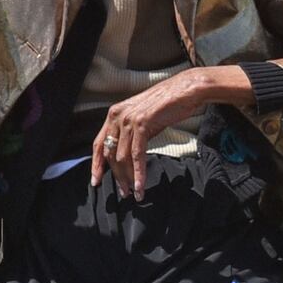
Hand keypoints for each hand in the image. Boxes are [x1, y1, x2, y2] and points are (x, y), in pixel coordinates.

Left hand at [90, 68, 228, 194]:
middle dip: (116, 176)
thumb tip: (128, 157)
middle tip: (123, 193)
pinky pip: (137, 155)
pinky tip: (140, 186)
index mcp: (115, 114)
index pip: (98, 143)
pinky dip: (138, 173)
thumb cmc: (168, 105)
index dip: (96, 164)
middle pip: (109, 153)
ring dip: (127, 178)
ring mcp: (128, 119)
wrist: (186, 90)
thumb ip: (132, 135)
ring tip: (133, 193)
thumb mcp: (143, 120)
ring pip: (122, 157)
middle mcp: (117, 115)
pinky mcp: (142, 124)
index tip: (96, 181)